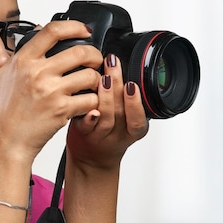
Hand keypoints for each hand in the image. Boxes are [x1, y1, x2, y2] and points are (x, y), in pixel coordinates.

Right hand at [0, 20, 103, 161]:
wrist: (9, 139)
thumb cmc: (9, 109)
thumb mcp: (8, 73)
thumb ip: (23, 51)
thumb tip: (40, 29)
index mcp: (24, 60)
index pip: (53, 31)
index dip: (75, 26)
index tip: (85, 31)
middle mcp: (37, 72)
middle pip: (80, 51)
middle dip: (94, 55)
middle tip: (95, 61)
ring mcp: (50, 91)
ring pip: (90, 75)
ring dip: (97, 80)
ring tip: (91, 84)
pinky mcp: (62, 109)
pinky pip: (91, 99)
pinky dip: (94, 101)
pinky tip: (87, 102)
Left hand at [66, 53, 148, 170]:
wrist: (90, 159)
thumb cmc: (107, 133)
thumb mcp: (125, 119)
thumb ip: (124, 98)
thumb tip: (119, 63)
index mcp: (133, 129)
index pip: (139, 118)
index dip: (136, 102)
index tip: (132, 85)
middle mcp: (118, 134)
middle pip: (122, 112)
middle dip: (118, 85)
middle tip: (114, 64)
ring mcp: (100, 136)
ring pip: (105, 118)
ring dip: (105, 96)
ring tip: (102, 78)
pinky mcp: (82, 135)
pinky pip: (86, 126)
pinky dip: (87, 116)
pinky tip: (88, 106)